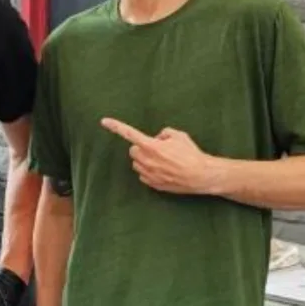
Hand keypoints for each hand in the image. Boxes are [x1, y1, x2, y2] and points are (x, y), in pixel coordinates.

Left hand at [101, 118, 217, 194]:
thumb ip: (163, 133)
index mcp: (151, 146)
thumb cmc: (191, 153)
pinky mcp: (152, 184)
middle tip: (156, 148)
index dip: (116, 126)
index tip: (104, 121)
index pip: (129, 133)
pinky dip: (149, 171)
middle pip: (133, 151)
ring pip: (137, 164)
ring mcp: (148, 174)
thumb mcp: (179, 135)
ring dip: (144, 160)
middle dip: (141, 148)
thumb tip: (157, 139)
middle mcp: (146, 160)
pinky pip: (143, 175)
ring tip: (162, 161)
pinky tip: (163, 171)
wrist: (200, 175)